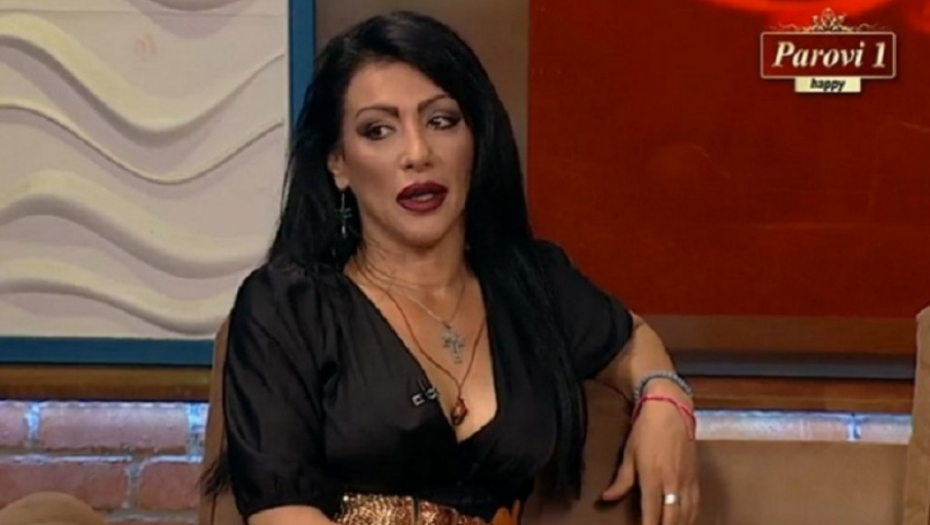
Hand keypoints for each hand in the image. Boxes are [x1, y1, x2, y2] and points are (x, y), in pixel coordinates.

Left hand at [599, 384, 699, 524]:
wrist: (670, 410)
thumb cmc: (645, 431)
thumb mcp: (629, 454)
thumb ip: (621, 481)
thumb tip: (606, 499)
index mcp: (652, 477)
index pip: (651, 512)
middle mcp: (672, 482)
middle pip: (672, 518)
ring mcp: (687, 481)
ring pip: (687, 514)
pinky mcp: (697, 477)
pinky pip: (696, 504)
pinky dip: (691, 517)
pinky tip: (685, 522)